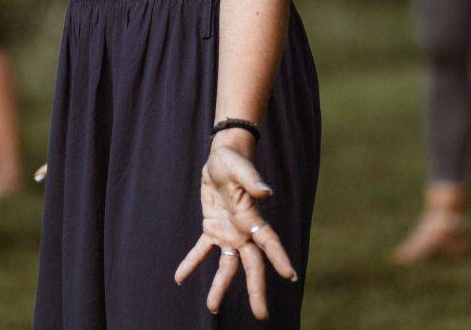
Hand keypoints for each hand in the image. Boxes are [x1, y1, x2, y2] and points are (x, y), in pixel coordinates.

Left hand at [174, 134, 297, 319]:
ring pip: (227, 266)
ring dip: (220, 285)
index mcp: (252, 218)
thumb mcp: (240, 167)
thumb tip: (266, 192)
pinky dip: (191, 263)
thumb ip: (252, 180)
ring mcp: (228, 232)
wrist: (222, 156)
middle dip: (256, 290)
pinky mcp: (212, 228)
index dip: (279, 258)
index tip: (291, 276)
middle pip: (252, 266)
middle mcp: (243, 231)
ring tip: (211, 307)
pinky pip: (202, 250)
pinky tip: (179, 277)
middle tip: (261, 315)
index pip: (269, 242)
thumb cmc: (234, 159)